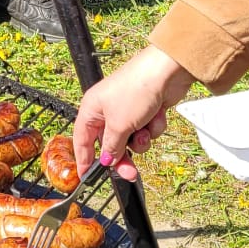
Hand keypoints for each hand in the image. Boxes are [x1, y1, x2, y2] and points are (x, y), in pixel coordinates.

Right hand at [73, 46, 195, 180]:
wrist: (166, 71)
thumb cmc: (135, 90)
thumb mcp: (119, 125)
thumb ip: (111, 146)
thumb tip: (107, 160)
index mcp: (92, 109)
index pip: (82, 139)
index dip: (84, 158)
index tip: (87, 176)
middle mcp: (107, 110)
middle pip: (110, 144)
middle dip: (122, 157)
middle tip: (130, 172)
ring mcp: (128, 110)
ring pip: (131, 140)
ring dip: (141, 139)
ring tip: (146, 129)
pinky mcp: (146, 111)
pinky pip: (146, 130)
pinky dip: (153, 127)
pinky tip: (157, 115)